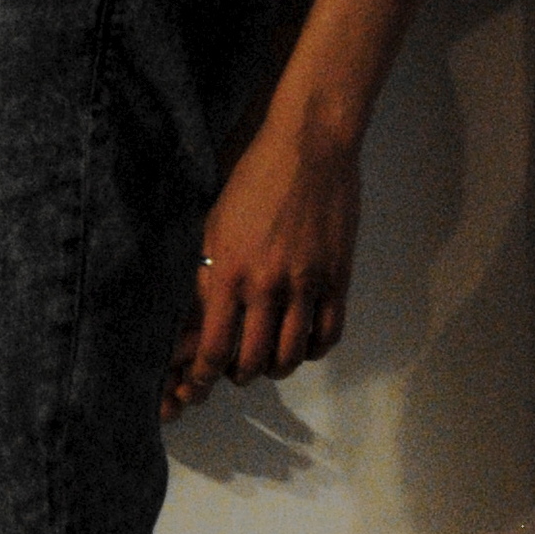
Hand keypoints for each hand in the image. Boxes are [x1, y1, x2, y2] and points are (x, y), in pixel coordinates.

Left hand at [160, 115, 359, 418]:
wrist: (309, 148)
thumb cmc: (253, 179)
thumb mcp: (213, 223)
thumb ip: (207, 271)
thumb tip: (196, 315)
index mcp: (228, 270)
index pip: (214, 346)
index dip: (204, 377)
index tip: (200, 386)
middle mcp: (266, 284)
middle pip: (253, 359)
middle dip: (241, 375)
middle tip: (237, 372)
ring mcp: (306, 284)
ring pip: (292, 354)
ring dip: (277, 367)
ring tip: (269, 361)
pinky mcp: (338, 278)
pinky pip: (328, 334)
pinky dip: (314, 349)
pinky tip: (303, 343)